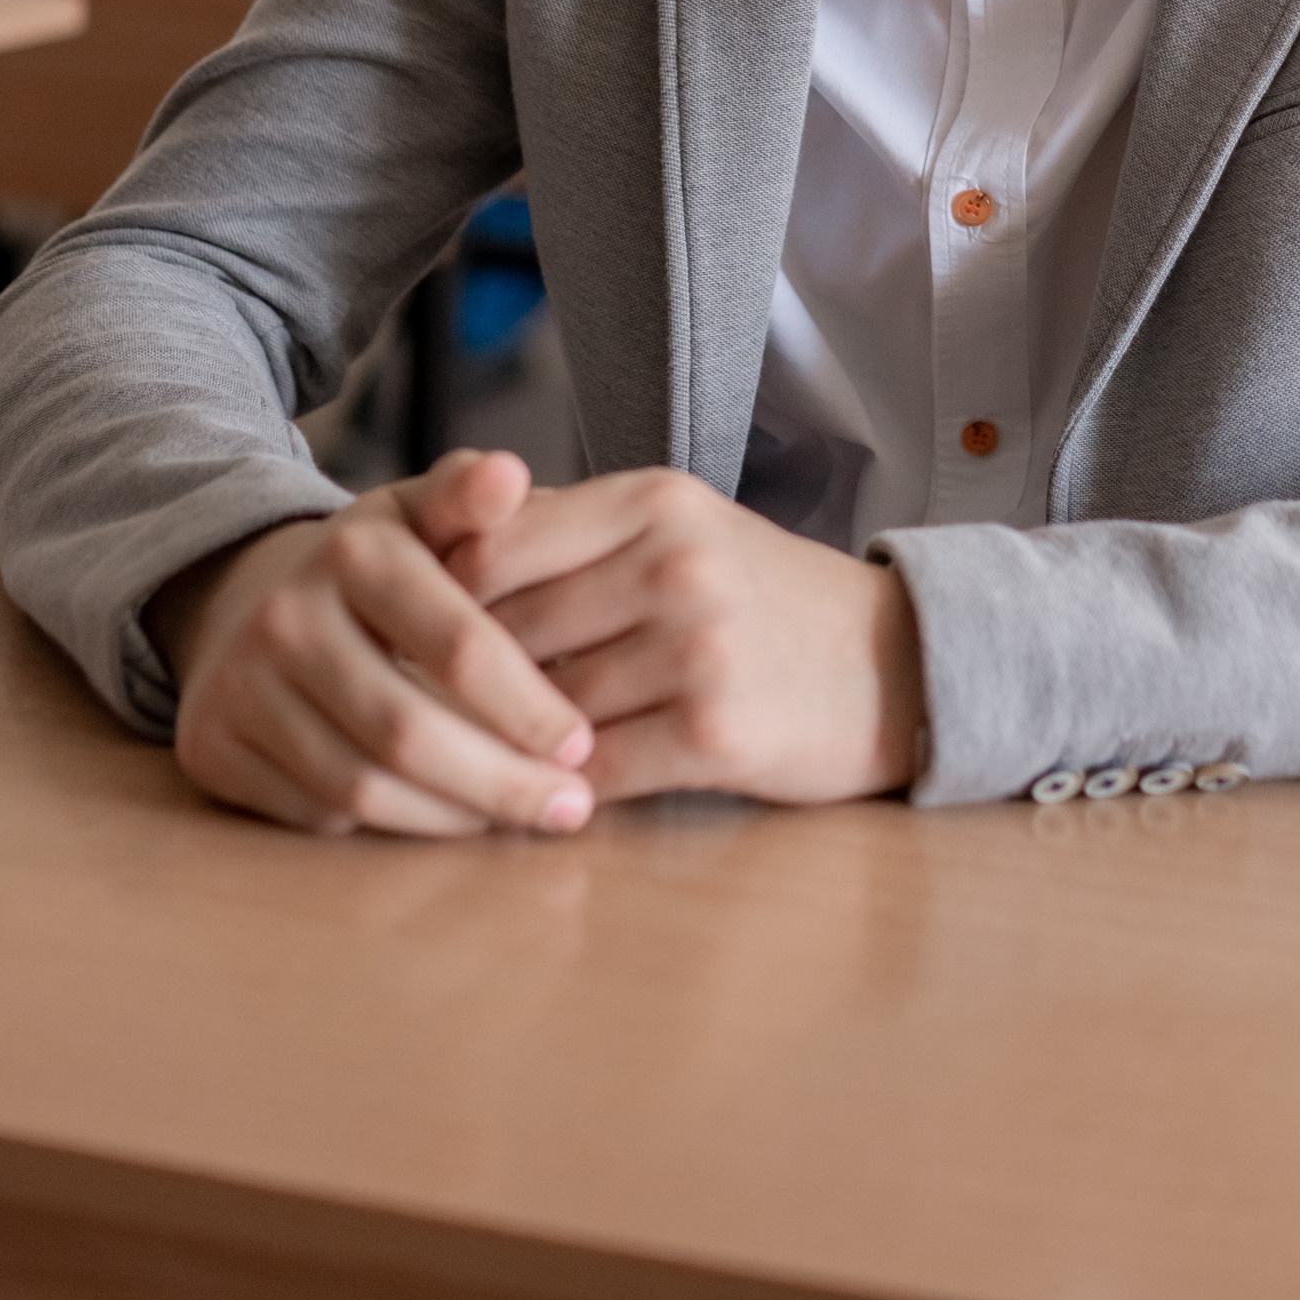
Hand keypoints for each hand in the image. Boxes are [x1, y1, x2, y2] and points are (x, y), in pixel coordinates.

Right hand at [148, 449, 596, 836]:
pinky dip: (390, 829)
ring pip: (362, 786)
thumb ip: (470, 496)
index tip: (582, 746)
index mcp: (355, 551)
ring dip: (452, 818)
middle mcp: (285, 616)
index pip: (458, 645)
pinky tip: (444, 820)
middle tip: (567, 809)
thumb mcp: (421, 513)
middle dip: (500, 781)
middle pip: (408, 731)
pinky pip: (316, 815)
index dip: (527, 706)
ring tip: (517, 819)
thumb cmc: (375, 563)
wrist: (247, 595)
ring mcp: (239, 686)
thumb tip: (509, 475)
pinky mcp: (210, 748)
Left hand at [455, 466, 923, 806]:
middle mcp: (674, 563)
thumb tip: (443, 563)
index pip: (495, 544)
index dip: (438, 598)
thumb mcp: (680, 530)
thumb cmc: (761, 598)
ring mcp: (697, 648)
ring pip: (546, 711)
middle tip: (412, 715)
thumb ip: (575, 537)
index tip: (407, 636)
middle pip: (509, 632)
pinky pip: (598, 773)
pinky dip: (558, 794)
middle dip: (460, 684)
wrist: (893, 664)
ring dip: (505, 748)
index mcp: (654, 500)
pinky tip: (543, 799)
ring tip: (468, 766)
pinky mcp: (716, 732)